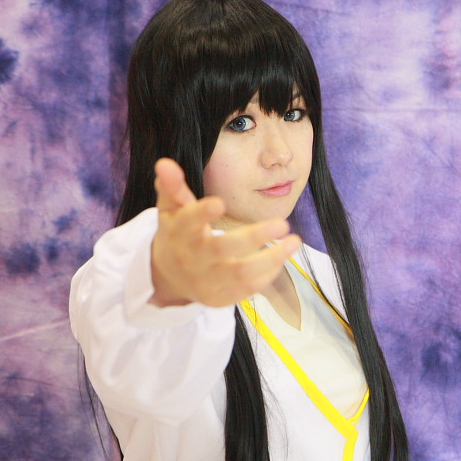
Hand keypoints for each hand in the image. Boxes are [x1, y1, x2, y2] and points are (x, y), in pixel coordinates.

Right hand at [150, 158, 300, 306]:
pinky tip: (282, 257)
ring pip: (241, 274)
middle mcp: (192, 259)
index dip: (201, 213)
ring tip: (295, 241)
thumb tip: (165, 163)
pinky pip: (247, 289)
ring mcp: (206, 281)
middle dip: (254, 237)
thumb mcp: (171, 209)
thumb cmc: (178, 233)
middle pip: (222, 249)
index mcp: (180, 233)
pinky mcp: (220, 297)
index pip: (188, 222)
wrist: (169, 276)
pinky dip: (268, 274)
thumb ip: (172, 186)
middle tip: (282, 223)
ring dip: (272, 258)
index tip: (220, 203)